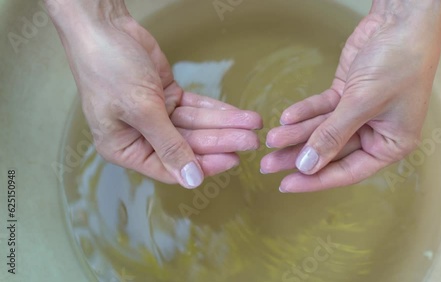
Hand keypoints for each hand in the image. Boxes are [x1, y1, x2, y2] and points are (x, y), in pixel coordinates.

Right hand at [49, 1, 261, 187]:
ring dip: (224, 124)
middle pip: (188, 144)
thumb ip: (169, 146)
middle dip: (221, 141)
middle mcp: (141, 135)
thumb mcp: (141, 110)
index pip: (169, 167)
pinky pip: (195, 106)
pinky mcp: (167, 95)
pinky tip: (237, 114)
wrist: (103, 26)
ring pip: (196, 125)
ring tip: (253, 124)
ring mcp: (156, 114)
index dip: (202, 165)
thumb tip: (192, 180)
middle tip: (251, 140)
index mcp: (125, 148)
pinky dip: (216, 109)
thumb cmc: (109, 69)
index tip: (232, 160)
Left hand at [261, 0, 440, 191]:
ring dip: (296, 133)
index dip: (316, 180)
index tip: (286, 185)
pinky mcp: (347, 94)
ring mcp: (360, 113)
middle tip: (268, 164)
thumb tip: (307, 165)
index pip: (349, 171)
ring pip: (322, 129)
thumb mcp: (364, 103)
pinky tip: (286, 117)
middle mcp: (376, 132)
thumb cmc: (399, 62)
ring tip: (271, 138)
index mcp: (391, 144)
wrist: (402, 20)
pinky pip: (321, 108)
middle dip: (298, 156)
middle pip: (331, 151)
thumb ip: (333, 135)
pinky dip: (305, 111)